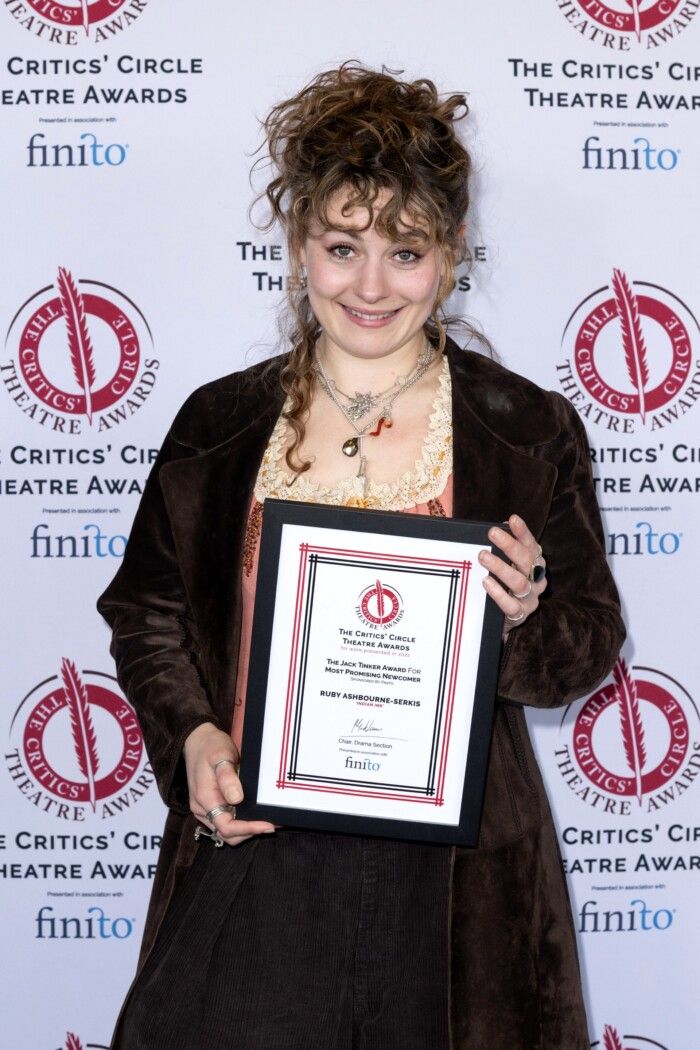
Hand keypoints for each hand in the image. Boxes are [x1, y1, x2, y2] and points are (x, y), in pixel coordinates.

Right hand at [183, 722, 275, 845]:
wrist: (198, 741)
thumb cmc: (210, 746)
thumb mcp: (220, 756)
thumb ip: (227, 778)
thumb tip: (237, 799)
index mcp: (204, 798)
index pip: (226, 826)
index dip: (248, 829)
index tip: (268, 825)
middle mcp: (203, 809)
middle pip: (227, 834)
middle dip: (250, 832)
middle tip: (273, 824)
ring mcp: (206, 809)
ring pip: (227, 831)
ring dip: (247, 830)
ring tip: (269, 821)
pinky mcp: (213, 805)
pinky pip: (227, 821)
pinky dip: (243, 822)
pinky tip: (257, 815)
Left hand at [478, 514, 547, 638]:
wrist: (502, 620)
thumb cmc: (503, 587)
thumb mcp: (504, 567)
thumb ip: (500, 552)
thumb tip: (494, 529)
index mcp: (534, 566)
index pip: (531, 546)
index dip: (523, 533)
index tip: (512, 519)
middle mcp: (536, 581)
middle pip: (526, 561)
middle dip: (509, 545)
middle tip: (492, 533)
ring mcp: (529, 599)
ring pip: (519, 582)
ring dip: (500, 567)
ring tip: (483, 556)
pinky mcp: (519, 615)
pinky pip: (510, 605)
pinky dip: (498, 593)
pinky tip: (486, 582)